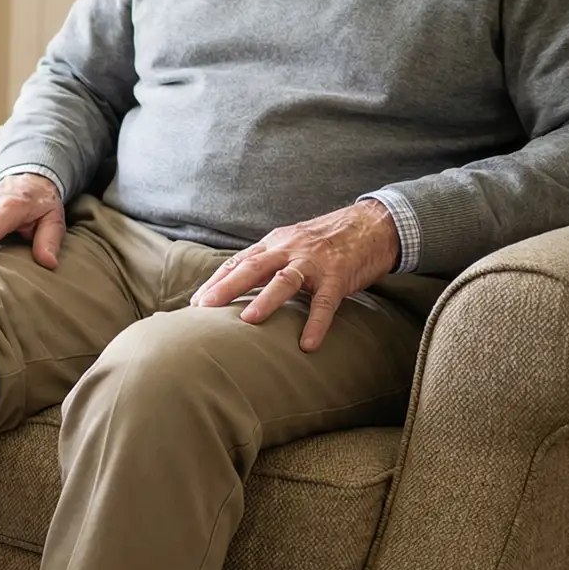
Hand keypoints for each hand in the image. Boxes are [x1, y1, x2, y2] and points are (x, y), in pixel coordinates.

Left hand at [189, 201, 400, 352]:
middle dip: (226, 287)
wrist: (372, 224)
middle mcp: (289, 249)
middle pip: (252, 267)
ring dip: (266, 300)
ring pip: (285, 280)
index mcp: (275, 243)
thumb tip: (238, 283)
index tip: (196, 302)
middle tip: (204, 308)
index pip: (239, 261)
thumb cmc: (327, 240)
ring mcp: (314, 263)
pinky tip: (307, 344)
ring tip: (248, 321)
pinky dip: (316, 323)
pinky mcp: (339, 277)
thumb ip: (268, 260)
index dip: (217, 281)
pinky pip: (325, 302)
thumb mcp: (291, 243)